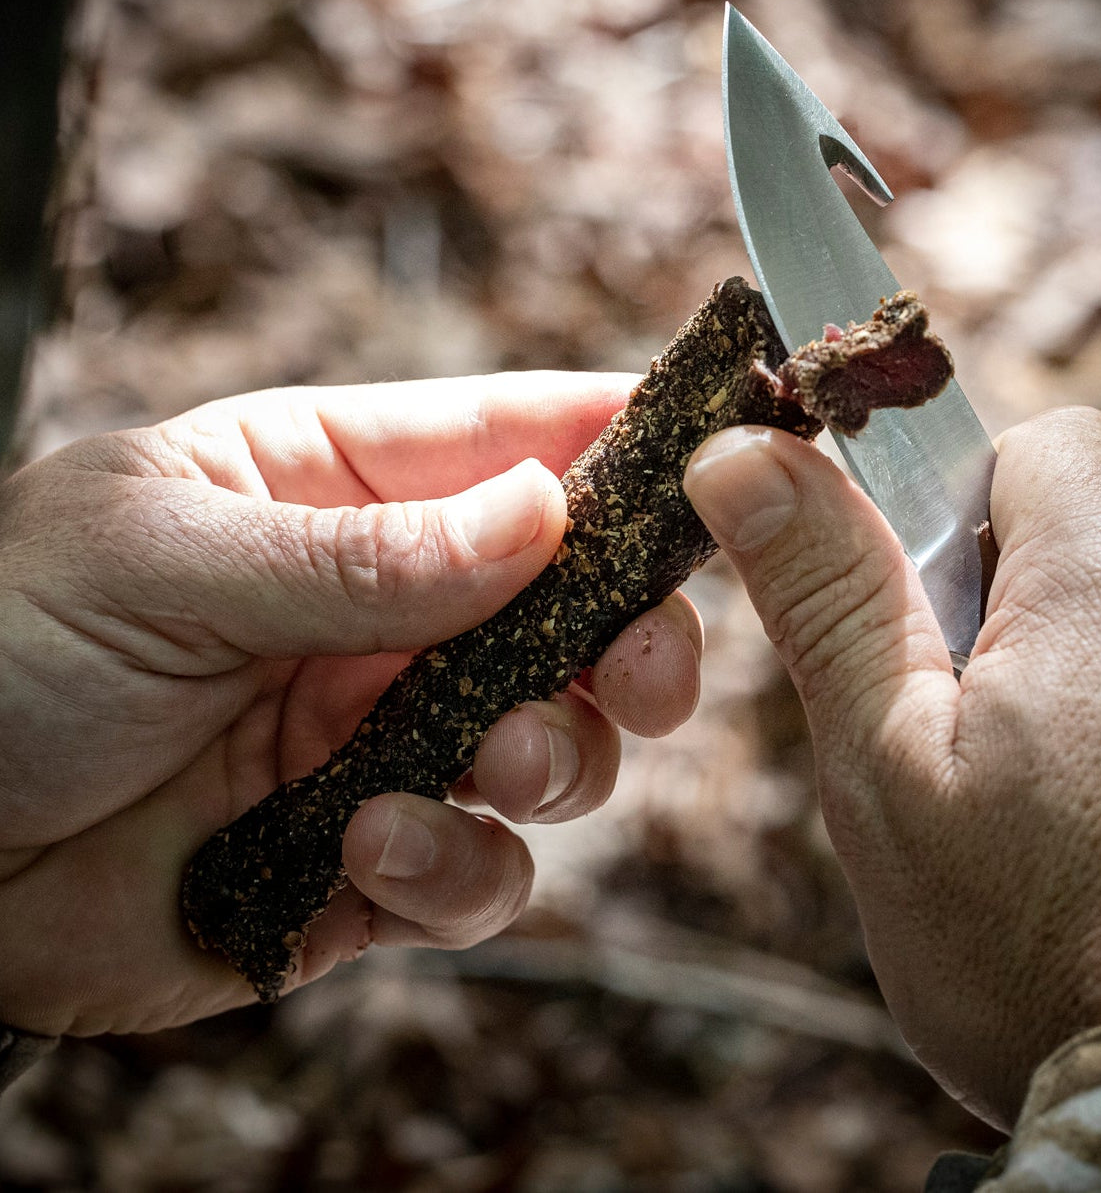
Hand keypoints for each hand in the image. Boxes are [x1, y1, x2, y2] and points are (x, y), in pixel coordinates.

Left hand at [0, 374, 701, 1037]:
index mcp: (340, 491)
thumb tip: (541, 514)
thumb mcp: (161, 559)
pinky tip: (371, 849)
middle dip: (635, 639)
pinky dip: (457, 869)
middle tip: (638, 669)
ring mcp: (389, 736)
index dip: (629, 444)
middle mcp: (390, 612)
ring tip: (479, 763)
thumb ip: (359, 553)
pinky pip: (481, 872)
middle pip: (581, 610)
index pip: (518, 440)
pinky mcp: (374, 858)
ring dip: (550, 761)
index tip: (727, 459)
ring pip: (558, 745)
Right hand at [684, 407, 1100, 1128]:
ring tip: (1054, 819)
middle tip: (969, 740)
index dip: (968, 505)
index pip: (1048, 444)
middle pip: (1098, 545)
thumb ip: (825, 593)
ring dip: (1091, 687)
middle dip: (1021, 613)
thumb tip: (744, 454)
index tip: (932, 606)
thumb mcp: (886, 768)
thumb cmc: (1031, 953)